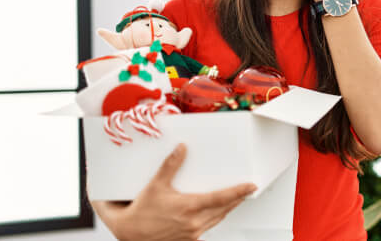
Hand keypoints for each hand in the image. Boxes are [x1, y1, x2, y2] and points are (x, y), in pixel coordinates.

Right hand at [89, 143, 256, 240]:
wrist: (128, 233)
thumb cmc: (140, 212)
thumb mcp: (155, 185)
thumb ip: (170, 166)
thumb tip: (181, 149)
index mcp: (189, 207)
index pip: (221, 198)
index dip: (239, 192)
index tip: (251, 186)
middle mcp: (193, 222)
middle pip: (224, 209)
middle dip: (236, 199)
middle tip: (246, 190)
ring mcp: (192, 233)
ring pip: (217, 219)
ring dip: (227, 209)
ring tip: (234, 199)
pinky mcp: (188, 239)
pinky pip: (208, 228)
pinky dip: (215, 218)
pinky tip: (215, 213)